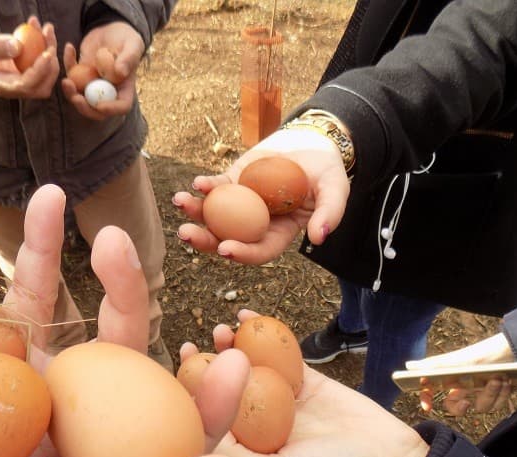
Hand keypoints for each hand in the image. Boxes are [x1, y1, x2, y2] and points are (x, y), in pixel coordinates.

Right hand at [0, 20, 59, 98]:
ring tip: (45, 27)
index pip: (25, 85)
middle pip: (41, 86)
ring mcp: (19, 82)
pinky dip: (44, 47)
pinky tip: (39, 28)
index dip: (40, 71)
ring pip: (45, 76)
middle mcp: (11, 89)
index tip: (47, 52)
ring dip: (50, 52)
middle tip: (48, 35)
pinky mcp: (23, 72)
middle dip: (51, 63)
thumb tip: (18, 46)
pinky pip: (40, 64)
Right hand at [0, 185, 245, 456]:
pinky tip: (50, 204)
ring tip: (117, 241)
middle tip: (231, 363)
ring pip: (104, 360)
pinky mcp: (6, 341)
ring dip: (125, 302)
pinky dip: (45, 254)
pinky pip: (38, 298)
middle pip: (137, 444)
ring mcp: (30, 396)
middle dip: (192, 411)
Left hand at [60, 22, 142, 119]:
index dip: (111, 109)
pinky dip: (67, 63)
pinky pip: (71, 74)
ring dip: (70, 93)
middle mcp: (108, 91)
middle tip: (75, 98)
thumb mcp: (132, 45)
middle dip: (84, 107)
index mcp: (124, 88)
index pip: (121, 106)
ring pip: (80, 97)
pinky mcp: (80, 74)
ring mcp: (93, 84)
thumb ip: (129, 58)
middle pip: (97, 109)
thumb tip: (121, 72)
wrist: (112, 28)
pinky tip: (69, 47)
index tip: (100, 105)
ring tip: (66, 81)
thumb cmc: (127, 37)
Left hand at [172, 128, 349, 264]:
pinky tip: (197, 184)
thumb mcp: (336, 190)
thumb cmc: (327, 171)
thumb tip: (319, 237)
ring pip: (214, 215)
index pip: (258, 250)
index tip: (224, 248)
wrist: (314, 143)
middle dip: (204, 239)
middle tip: (186, 233)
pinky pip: (216, 188)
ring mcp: (241, 204)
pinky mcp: (233, 182)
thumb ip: (331, 213)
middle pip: (226, 238)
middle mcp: (255, 224)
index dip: (242, 253)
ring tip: (180, 202)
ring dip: (195, 212)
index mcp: (279, 234)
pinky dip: (205, 187)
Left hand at [185, 310, 428, 456]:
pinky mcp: (305, 379)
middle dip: (208, 365)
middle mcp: (260, 421)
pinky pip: (282, 352)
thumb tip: (200, 433)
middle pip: (227, 387)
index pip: (212, 416)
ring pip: (251, 366)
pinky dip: (266, 333)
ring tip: (222, 330)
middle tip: (195, 345)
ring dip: (233, 346)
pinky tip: (248, 315)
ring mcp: (282, 398)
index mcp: (248, 446)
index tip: (182, 367)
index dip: (194, 392)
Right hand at [406, 333, 515, 414]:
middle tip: (468, 400)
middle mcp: (464, 387)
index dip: (427, 400)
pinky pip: (496, 405)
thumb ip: (434, 365)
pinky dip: (502, 394)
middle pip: (456, 408)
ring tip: (498, 378)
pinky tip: (506, 382)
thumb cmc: (484, 353)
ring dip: (490, 394)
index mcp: (451, 378)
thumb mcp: (458, 360)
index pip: (431, 392)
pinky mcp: (497, 396)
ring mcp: (480, 393)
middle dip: (462, 406)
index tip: (427, 407)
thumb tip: (408, 366)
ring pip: (480, 407)